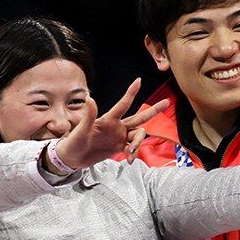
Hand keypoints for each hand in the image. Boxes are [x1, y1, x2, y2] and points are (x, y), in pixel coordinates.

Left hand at [51, 78, 168, 169]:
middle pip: (139, 117)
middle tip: (167, 103)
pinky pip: (133, 148)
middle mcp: (116, 126)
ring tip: (131, 152)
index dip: (131, 93)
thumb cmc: (73, 141)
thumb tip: (90, 97)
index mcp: (108, 119)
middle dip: (153, 111)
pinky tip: (130, 159)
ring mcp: (119, 137)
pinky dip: (134, 153)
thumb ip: (88, 115)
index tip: (139, 80)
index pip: (123, 104)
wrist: (72, 158)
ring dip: (139, 142)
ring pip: (138, 135)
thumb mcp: (80, 129)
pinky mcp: (118, 148)